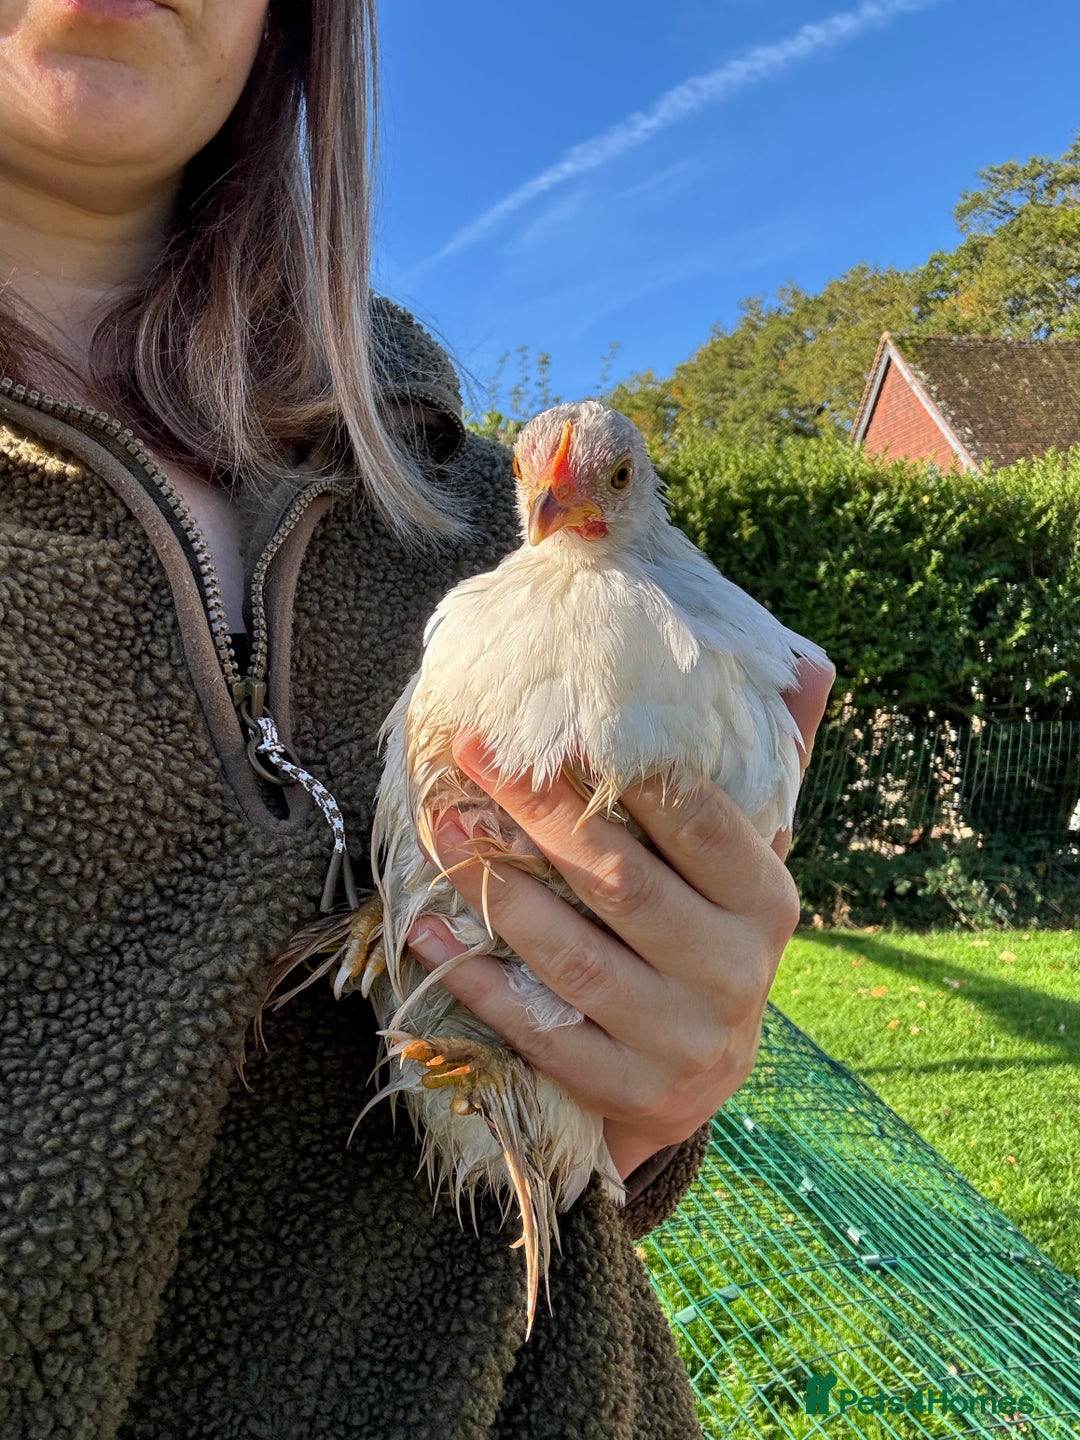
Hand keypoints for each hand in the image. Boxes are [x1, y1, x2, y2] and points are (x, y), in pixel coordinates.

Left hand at [406, 658, 834, 1181]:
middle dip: (539, 812)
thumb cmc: (704, 941)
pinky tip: (429, 929)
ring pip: (574, 955)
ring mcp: (679, 1040)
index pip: (700, 823)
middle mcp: (733, 973)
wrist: (696, 1078)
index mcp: (766, 904)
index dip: (626, 772)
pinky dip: (477, 979)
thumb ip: (761, 776)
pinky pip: (537, 1029)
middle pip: (621, 881)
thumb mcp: (741, 870)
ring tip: (439, 829)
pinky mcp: (626, 1089)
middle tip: (472, 755)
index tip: (552, 720)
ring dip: (497, 887)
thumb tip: (805, 669)